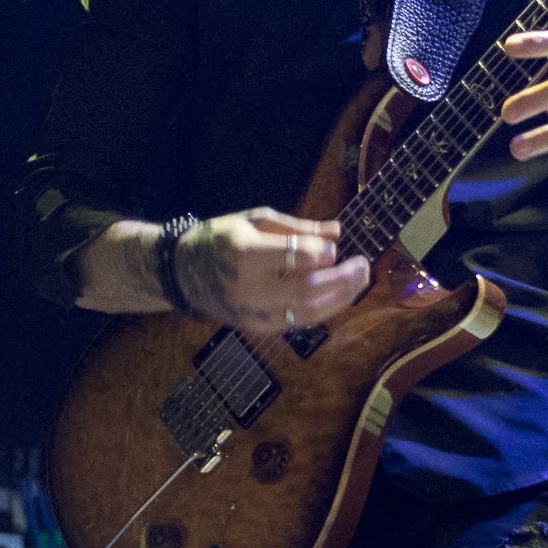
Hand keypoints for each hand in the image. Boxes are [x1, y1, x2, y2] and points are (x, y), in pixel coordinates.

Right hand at [176, 207, 369, 333]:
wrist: (183, 272)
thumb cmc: (221, 238)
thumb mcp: (256, 220)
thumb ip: (298, 228)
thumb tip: (338, 232)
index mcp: (244, 253)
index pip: (298, 257)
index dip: (324, 253)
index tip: (336, 247)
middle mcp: (247, 287)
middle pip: (308, 290)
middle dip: (343, 279)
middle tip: (364, 266)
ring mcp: (251, 312)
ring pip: (307, 313)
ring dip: (340, 298)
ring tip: (359, 282)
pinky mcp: (256, 327)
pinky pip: (297, 323)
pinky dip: (322, 310)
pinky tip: (337, 296)